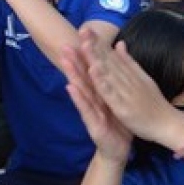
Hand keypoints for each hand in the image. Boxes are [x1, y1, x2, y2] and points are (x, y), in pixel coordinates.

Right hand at [60, 29, 132, 163]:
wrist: (118, 149)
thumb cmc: (116, 123)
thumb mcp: (115, 100)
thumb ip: (111, 84)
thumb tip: (109, 66)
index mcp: (101, 94)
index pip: (94, 71)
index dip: (89, 55)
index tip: (84, 36)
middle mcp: (94, 100)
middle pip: (84, 78)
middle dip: (75, 61)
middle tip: (66, 43)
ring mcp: (91, 112)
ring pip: (82, 91)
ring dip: (73, 75)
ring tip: (65, 60)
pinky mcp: (92, 124)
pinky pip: (85, 110)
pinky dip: (79, 99)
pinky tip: (70, 88)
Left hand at [79, 35, 183, 145]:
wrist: (169, 124)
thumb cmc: (155, 104)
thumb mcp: (143, 79)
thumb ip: (130, 63)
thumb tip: (120, 43)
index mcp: (132, 74)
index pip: (113, 57)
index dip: (99, 42)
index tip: (87, 29)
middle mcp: (129, 80)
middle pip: (109, 61)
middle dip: (95, 46)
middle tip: (83, 29)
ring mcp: (126, 92)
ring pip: (108, 74)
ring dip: (96, 59)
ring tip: (84, 45)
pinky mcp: (123, 106)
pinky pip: (111, 92)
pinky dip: (102, 81)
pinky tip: (93, 71)